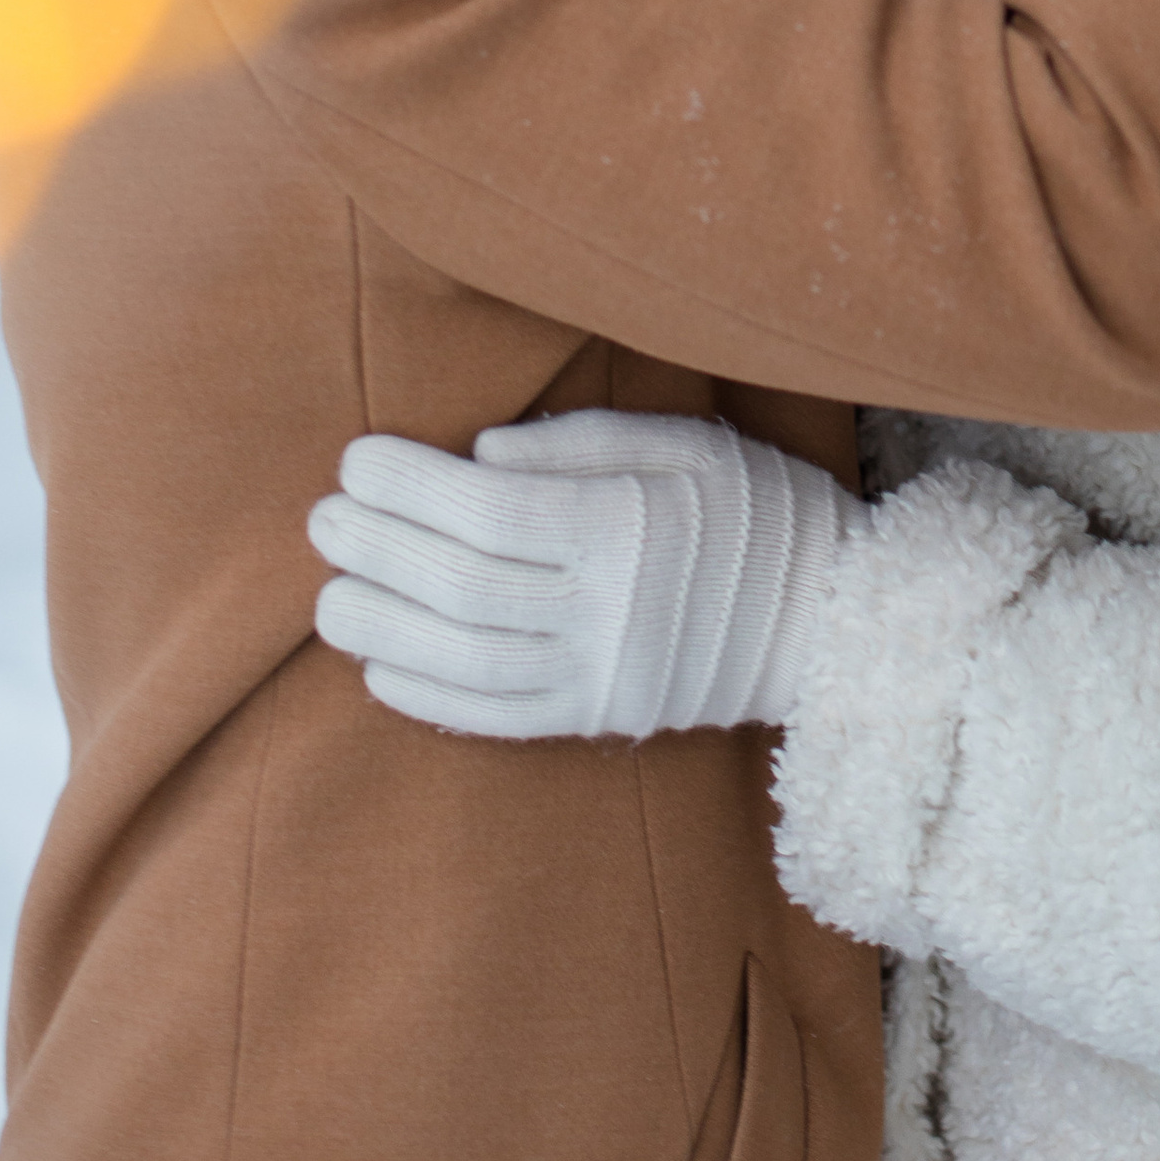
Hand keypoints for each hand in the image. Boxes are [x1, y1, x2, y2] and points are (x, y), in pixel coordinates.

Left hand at [308, 409, 860, 741]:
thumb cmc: (757, 510)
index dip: (409, 485)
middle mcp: (606, 610)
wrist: (836, 621)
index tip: (357, 459)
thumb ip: (581, 443)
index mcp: (625, 527)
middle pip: (460, 585)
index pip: (488, 509)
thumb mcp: (687, 442)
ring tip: (330, 596)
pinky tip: (381, 668)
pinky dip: (428, 697)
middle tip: (323, 519)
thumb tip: (478, 458)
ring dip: (383, 628)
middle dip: (378, 549)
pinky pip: (496, 718)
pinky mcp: (599, 719)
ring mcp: (600, 676)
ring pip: (464, 660)